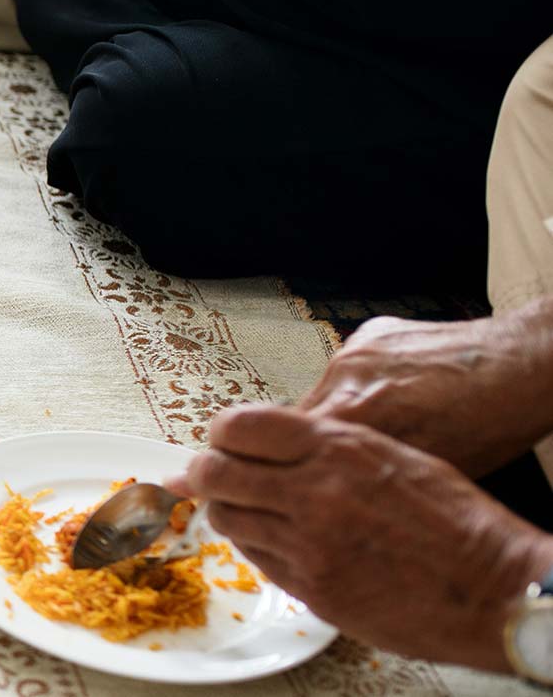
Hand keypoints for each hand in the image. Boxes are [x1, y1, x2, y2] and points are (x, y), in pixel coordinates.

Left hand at [167, 406, 552, 672]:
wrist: (492, 586)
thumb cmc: (455, 519)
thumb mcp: (394, 454)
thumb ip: (329, 446)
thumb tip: (276, 440)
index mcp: (338, 448)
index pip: (240, 426)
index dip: (223, 433)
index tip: (223, 440)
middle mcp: (315, 493)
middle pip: (216, 473)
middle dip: (206, 472)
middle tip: (209, 474)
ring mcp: (309, 544)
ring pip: (228, 518)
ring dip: (229, 510)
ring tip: (247, 507)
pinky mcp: (311, 587)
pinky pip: (257, 558)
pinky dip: (256, 544)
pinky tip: (277, 539)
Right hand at [298, 300, 552, 478]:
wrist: (528, 362)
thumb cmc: (494, 424)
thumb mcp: (428, 467)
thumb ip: (367, 470)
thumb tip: (331, 486)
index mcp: (356, 413)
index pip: (289, 442)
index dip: (290, 463)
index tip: (291, 477)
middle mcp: (346, 374)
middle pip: (300, 416)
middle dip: (313, 439)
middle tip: (338, 458)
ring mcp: (357, 347)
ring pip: (325, 391)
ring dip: (341, 411)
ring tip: (382, 425)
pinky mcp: (373, 331)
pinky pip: (350, 367)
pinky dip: (363, 385)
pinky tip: (398, 395)